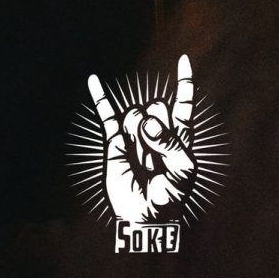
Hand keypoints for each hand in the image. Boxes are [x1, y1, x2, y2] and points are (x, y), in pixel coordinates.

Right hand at [88, 55, 195, 224]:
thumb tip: (147, 121)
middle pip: (158, 105)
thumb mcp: (183, 170)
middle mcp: (156, 129)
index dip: (184, 81)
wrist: (146, 218)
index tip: (183, 59)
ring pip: (137, 114)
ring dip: (140, 137)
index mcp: (178, 135)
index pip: (182, 102)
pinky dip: (100, 97)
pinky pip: (107, 116)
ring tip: (143, 162)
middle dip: (158, 127)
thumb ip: (171, 142)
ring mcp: (135, 134)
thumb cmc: (171, 196)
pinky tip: (94, 79)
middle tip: (158, 158)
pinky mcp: (116, 142)